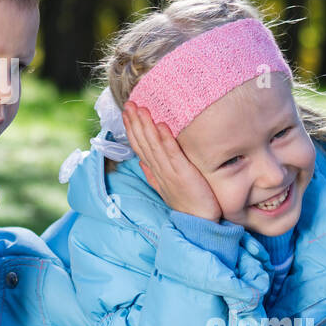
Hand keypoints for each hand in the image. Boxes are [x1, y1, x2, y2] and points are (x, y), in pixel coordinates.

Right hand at [122, 101, 221, 221]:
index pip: (139, 146)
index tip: (127, 112)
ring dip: (145, 126)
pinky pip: (171, 153)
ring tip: (141, 109)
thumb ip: (153, 173)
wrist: (198, 221)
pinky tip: (160, 124)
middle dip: (134, 122)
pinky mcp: (182, 174)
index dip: (132, 128)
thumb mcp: (166, 187)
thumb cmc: (186, 203)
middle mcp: (158, 170)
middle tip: (129, 103)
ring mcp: (169, 172)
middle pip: (143, 142)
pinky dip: (165, 139)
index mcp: (155, 171)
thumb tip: (142, 161)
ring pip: (153, 145)